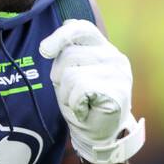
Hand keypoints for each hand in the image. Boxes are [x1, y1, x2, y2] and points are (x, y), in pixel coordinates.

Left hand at [38, 18, 145, 163]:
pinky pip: (80, 90)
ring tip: (78, 103)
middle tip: (70, 94)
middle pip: (69, 54)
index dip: (60, 35)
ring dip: (66, 94)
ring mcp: (118, 74)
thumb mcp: (71, 73)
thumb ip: (67, 53)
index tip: (45, 50)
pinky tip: (84, 111)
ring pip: (71, 74)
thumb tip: (58, 32)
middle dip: (59, 77)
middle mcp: (115, 57)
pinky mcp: (117, 92)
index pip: (82, 28)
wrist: (99, 135)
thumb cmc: (81, 103)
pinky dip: (74, 104)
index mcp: (104, 49)